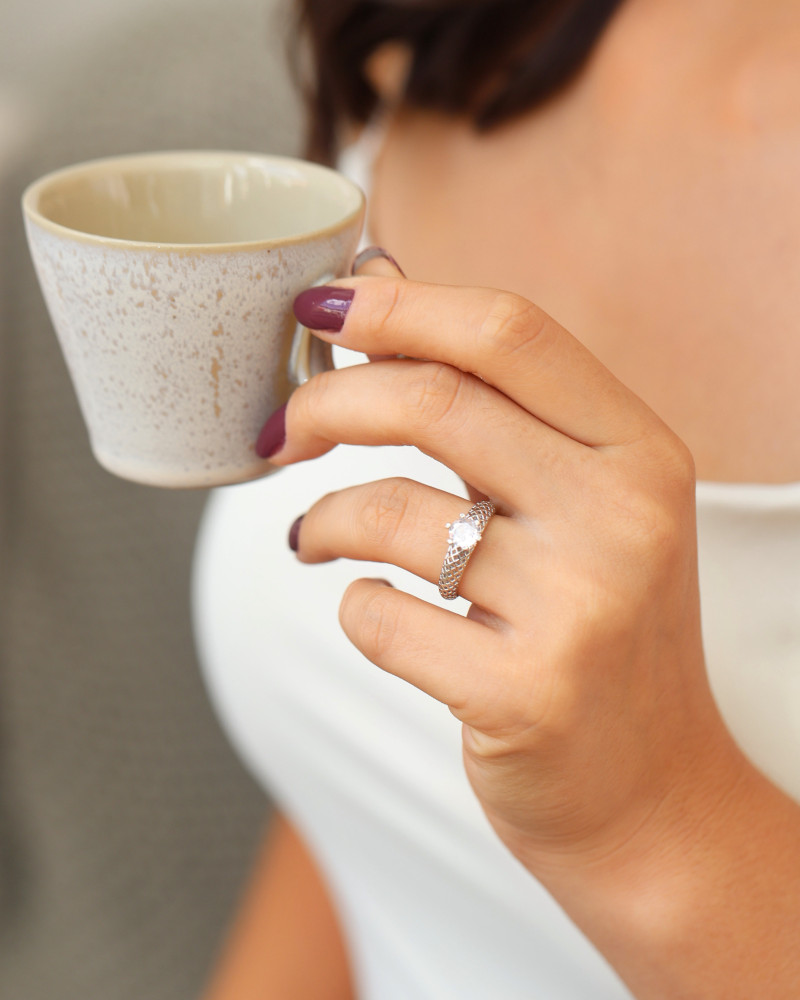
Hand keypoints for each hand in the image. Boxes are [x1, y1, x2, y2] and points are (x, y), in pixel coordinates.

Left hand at [262, 276, 744, 877]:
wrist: (652, 793)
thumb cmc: (600, 632)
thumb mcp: (586, 507)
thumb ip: (497, 408)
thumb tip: (377, 293)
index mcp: (639, 452)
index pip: (508, 334)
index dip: (397, 305)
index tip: (318, 308)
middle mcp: (622, 518)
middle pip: (436, 401)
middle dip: (326, 403)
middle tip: (280, 431)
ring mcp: (579, 609)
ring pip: (392, 513)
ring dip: (322, 519)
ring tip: (310, 538)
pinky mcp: (526, 695)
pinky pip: (382, 618)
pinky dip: (352, 607)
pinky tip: (372, 613)